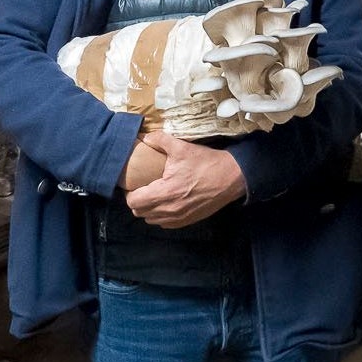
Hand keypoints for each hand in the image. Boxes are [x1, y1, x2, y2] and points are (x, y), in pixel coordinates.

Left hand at [126, 132, 246, 228]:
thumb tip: (146, 138)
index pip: (134, 202)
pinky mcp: (188, 221)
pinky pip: (165, 224)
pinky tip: (167, 203)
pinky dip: (161, 216)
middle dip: (137, 201)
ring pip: (152, 220)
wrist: (231, 178)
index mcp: (165, 192)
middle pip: (140, 213)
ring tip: (154, 196)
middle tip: (143, 188)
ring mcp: (179, 218)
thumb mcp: (183, 147)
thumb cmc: (206, 163)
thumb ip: (160, 140)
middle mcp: (169, 210)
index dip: (130, 193)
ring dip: (148, 210)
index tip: (134, 183)